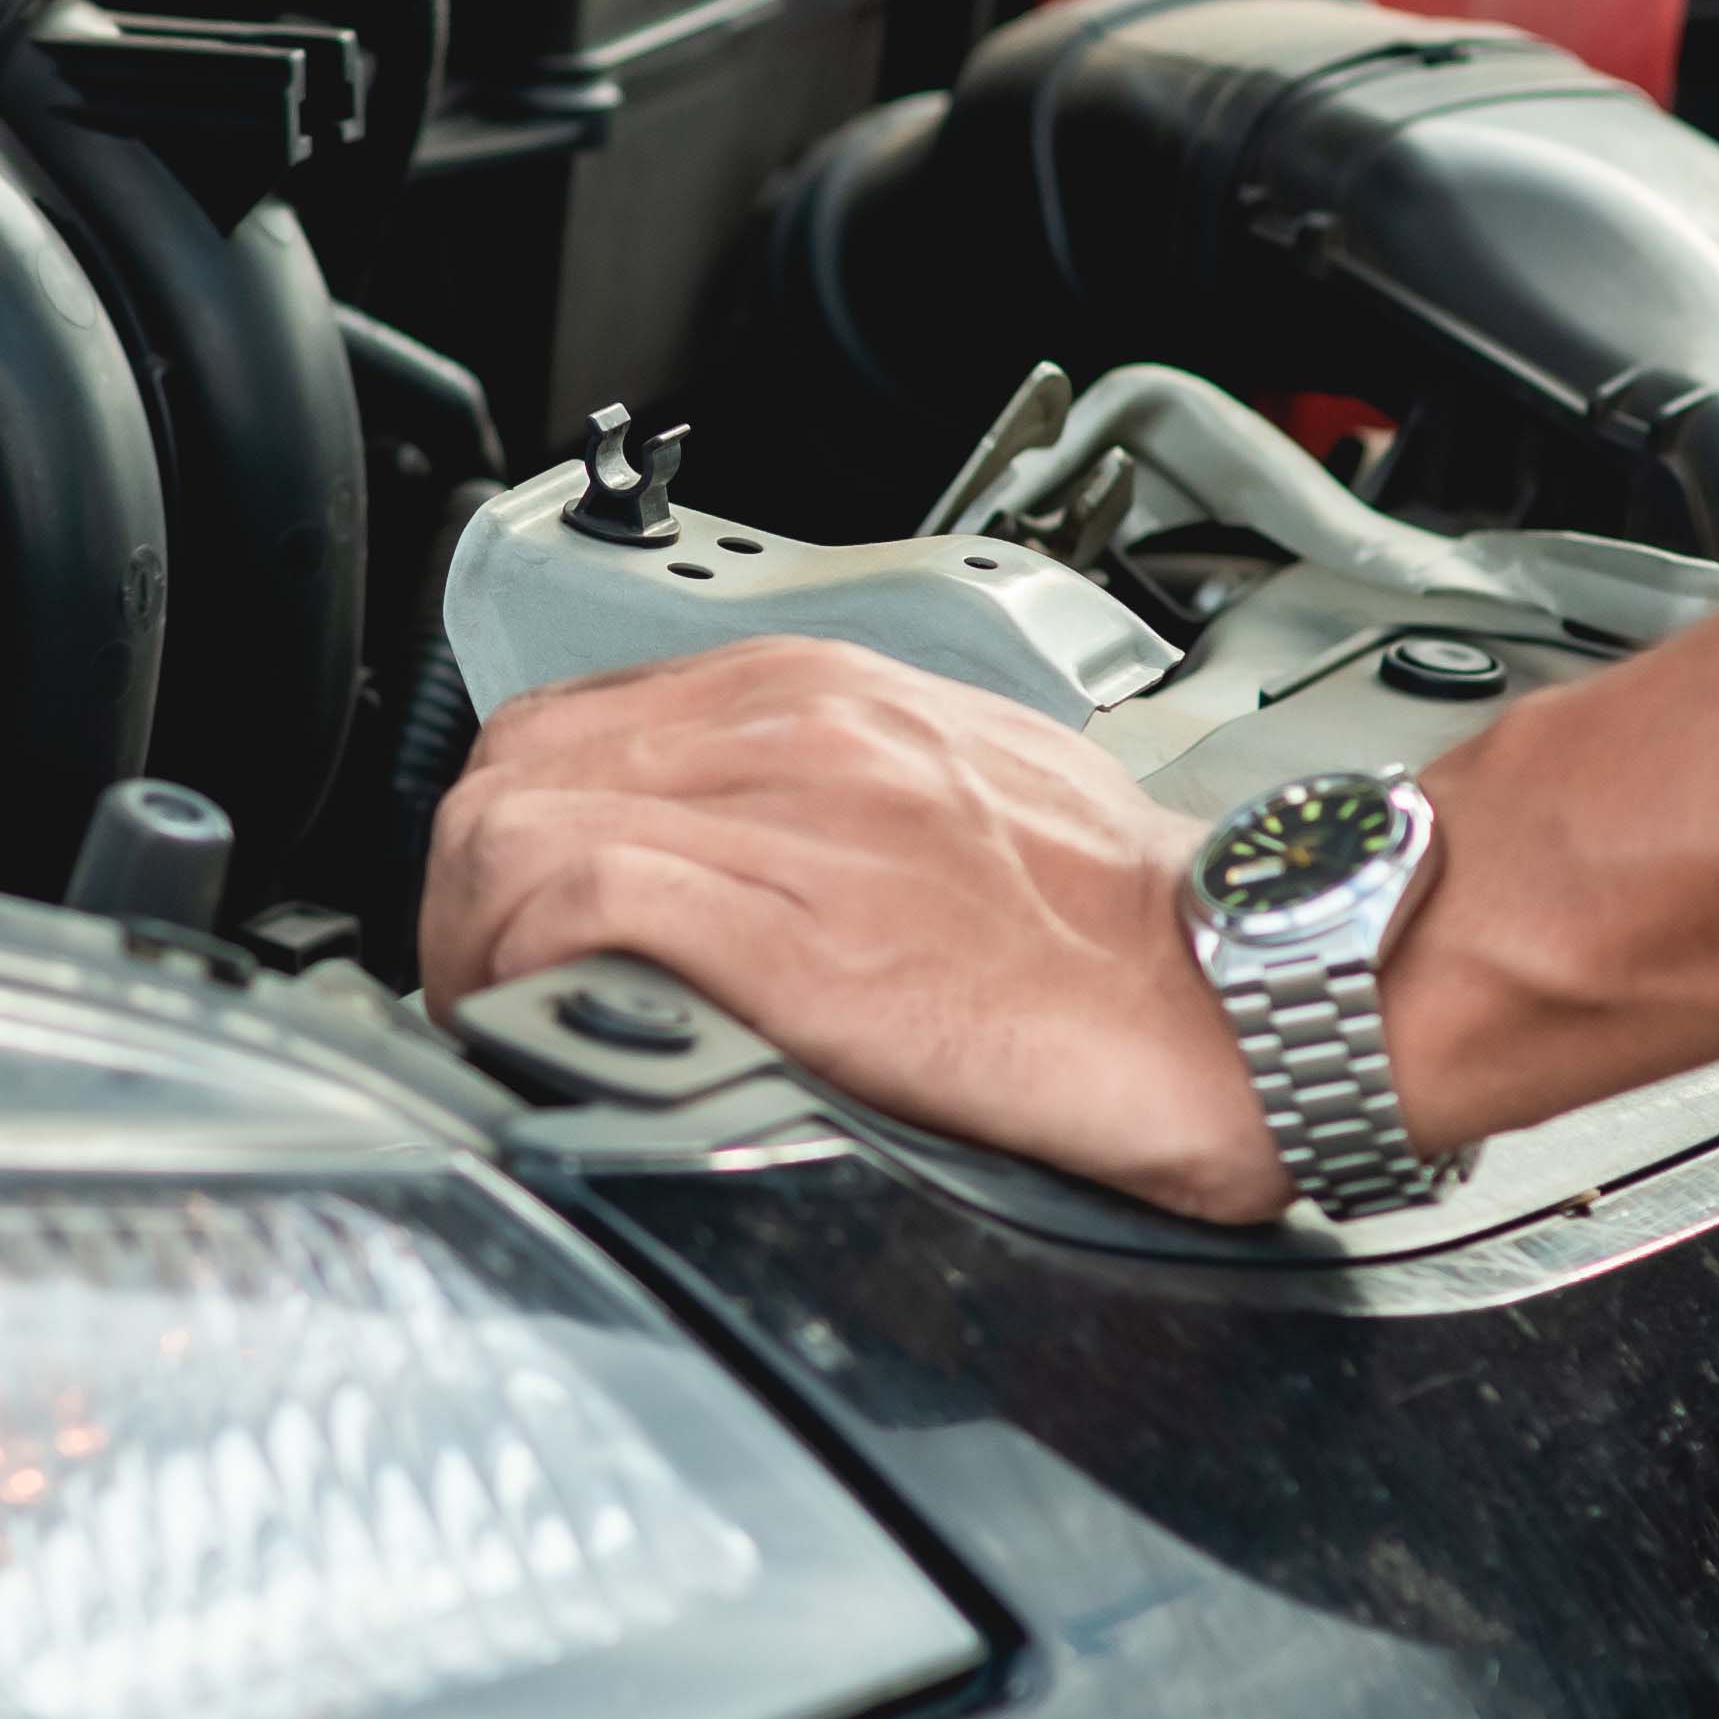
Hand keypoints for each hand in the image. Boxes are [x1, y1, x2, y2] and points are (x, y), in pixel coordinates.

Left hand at [422, 637, 1288, 1223]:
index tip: (511, 913)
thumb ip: (828, 804)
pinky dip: (520, 959)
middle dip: (465, 884)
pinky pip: (578, 896)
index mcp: (826, 697)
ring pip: (516, 822)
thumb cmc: (1128, 927)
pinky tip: (538, 1021)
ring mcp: (792, 822)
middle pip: (516, 767)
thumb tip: (726, 863)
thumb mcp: (957, 800)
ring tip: (499, 1019)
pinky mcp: (799, 932)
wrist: (1253, 992)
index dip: (511, 827)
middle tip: (483, 982)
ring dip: (471, 933)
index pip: (575, 724)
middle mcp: (792, 732)